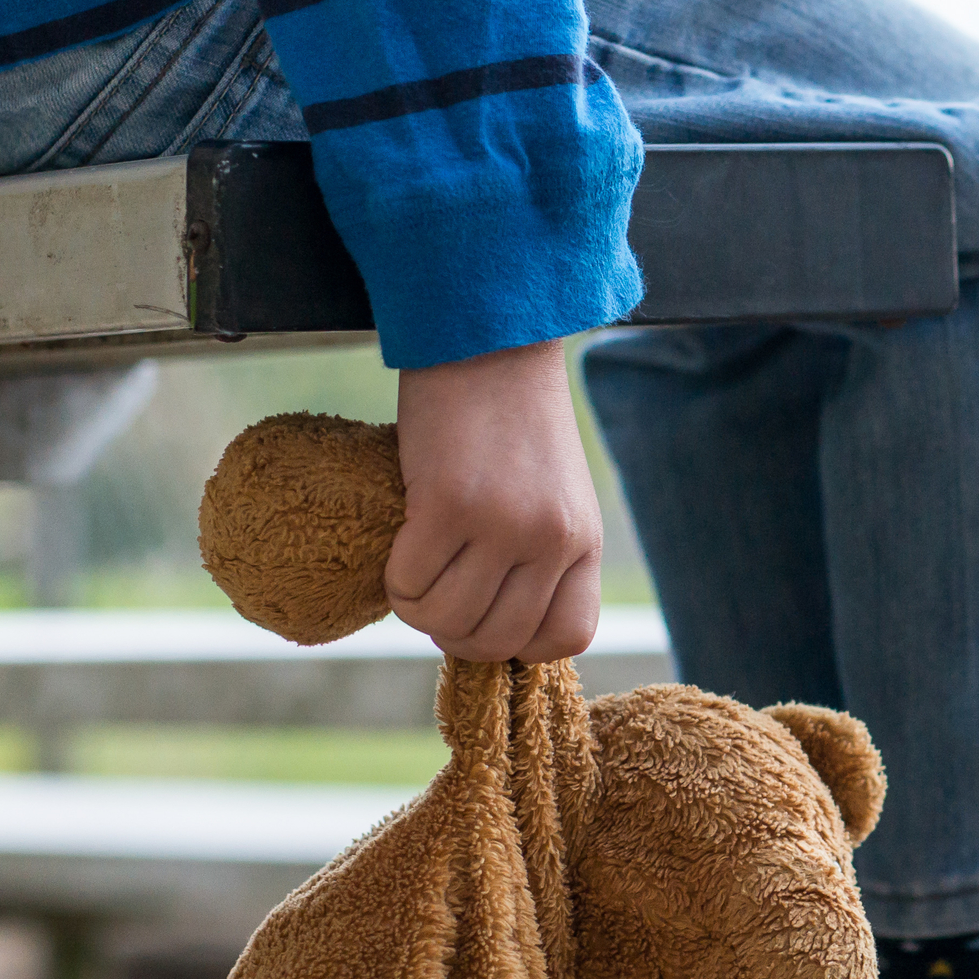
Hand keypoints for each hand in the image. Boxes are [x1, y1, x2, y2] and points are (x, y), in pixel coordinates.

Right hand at [389, 340, 604, 662]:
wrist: (486, 336)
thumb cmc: (508, 416)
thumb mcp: (550, 492)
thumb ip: (537, 554)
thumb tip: (483, 625)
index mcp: (584, 541)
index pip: (566, 638)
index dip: (517, 640)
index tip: (485, 610)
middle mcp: (552, 540)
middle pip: (496, 641)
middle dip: (453, 631)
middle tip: (433, 590)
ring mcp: (504, 525)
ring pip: (447, 621)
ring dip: (417, 607)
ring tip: (414, 567)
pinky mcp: (450, 505)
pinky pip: (410, 582)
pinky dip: (394, 577)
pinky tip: (401, 541)